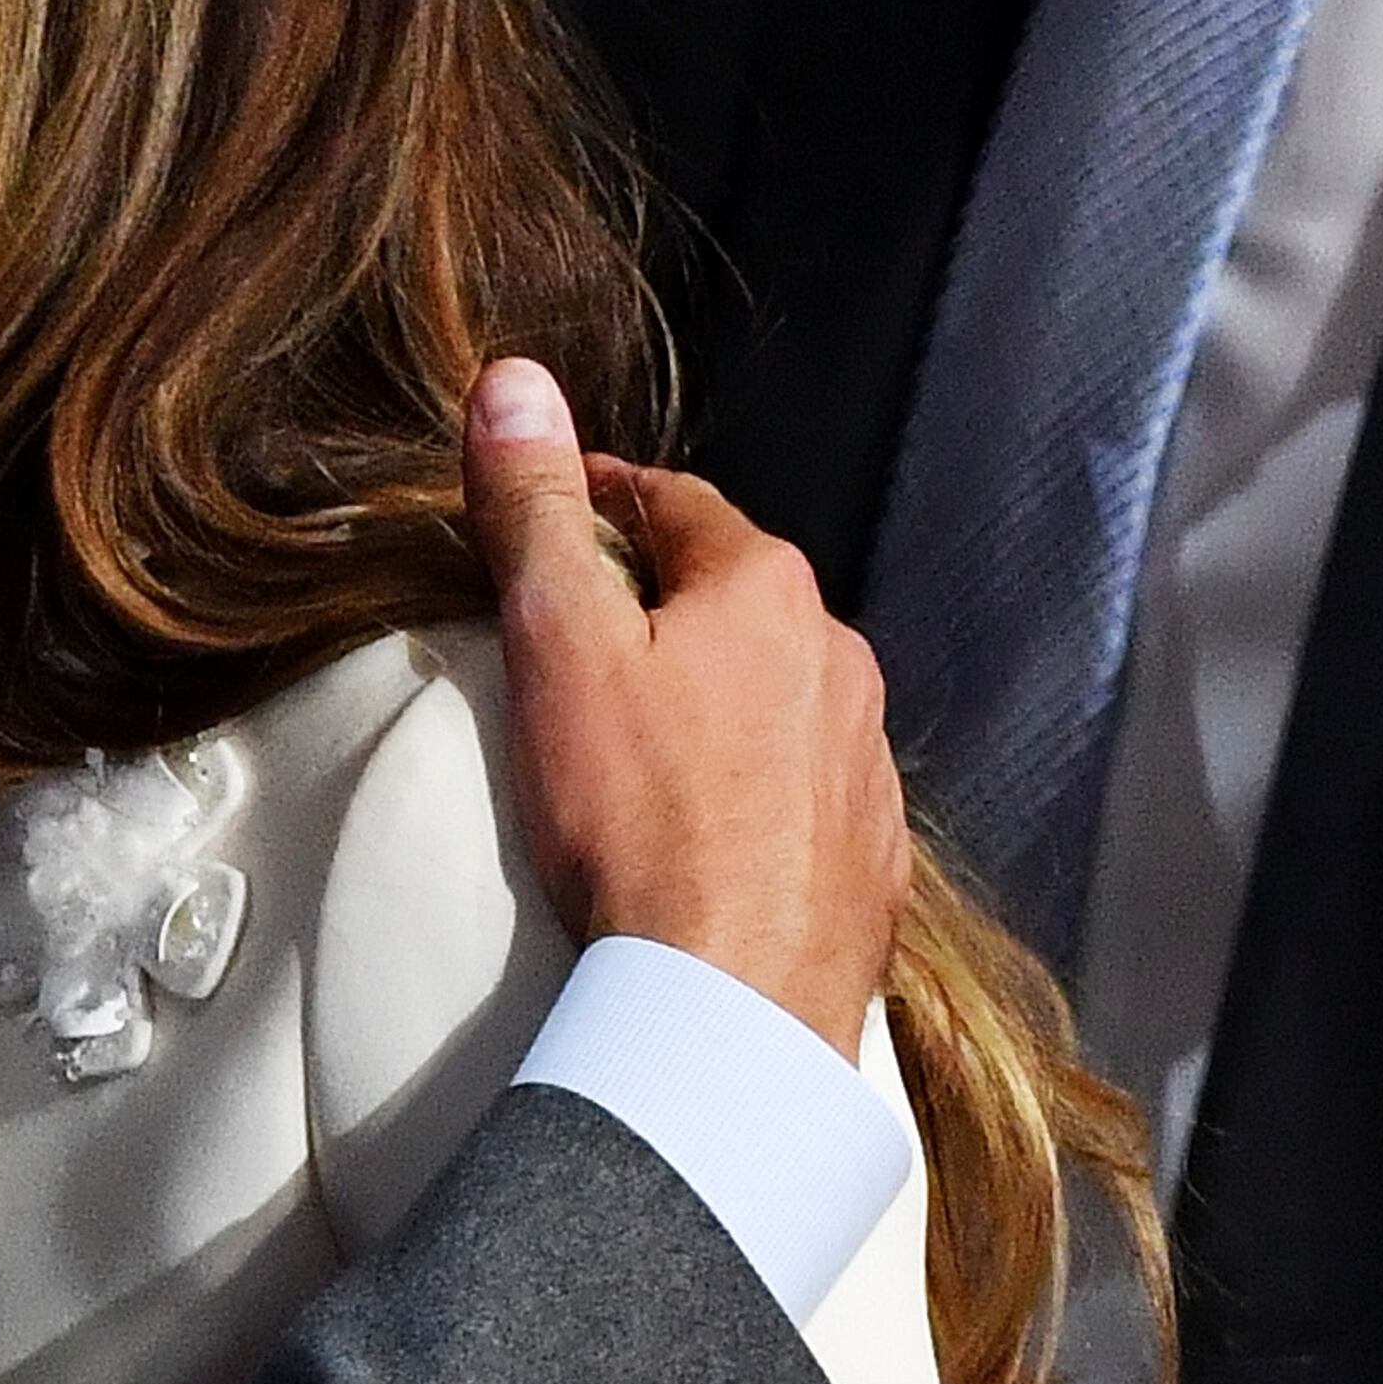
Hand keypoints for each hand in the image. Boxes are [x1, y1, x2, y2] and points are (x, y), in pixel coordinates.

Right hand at [461, 357, 907, 1058]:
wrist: (730, 1004)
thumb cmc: (637, 819)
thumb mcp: (557, 643)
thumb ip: (533, 510)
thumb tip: (512, 380)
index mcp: (764, 588)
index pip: (668, 500)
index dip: (591, 499)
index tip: (535, 521)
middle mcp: (837, 655)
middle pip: (725, 592)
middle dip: (650, 597)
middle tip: (564, 635)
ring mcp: (864, 756)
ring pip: (770, 686)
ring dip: (706, 689)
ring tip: (627, 738)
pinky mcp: (870, 849)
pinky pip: (800, 779)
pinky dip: (748, 777)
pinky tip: (696, 821)